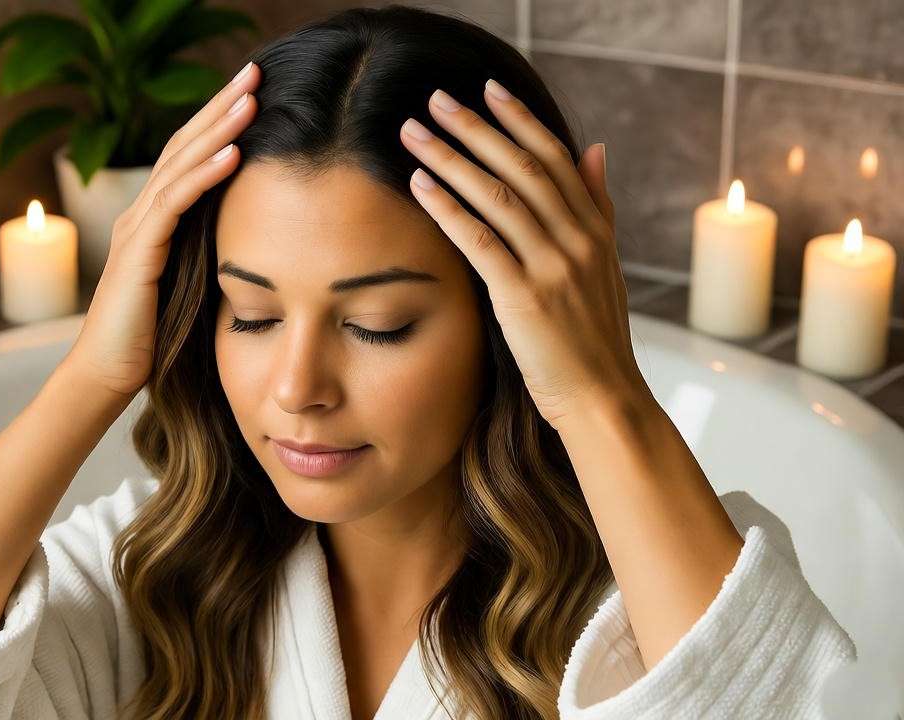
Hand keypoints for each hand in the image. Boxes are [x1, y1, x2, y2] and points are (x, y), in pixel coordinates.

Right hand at [66, 62, 258, 398]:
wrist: (107, 376)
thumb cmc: (152, 340)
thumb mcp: (192, 286)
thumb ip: (212, 255)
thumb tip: (260, 240)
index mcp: (153, 221)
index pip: (188, 157)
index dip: (219, 122)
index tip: (256, 93)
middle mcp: (140, 215)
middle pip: (182, 145)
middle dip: (220, 106)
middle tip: (256, 71)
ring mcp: (135, 231)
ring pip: (179, 165)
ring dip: (218, 129)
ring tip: (252, 98)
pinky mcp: (138, 254)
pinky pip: (174, 204)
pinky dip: (204, 175)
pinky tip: (233, 152)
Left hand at [399, 79, 651, 429]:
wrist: (603, 400)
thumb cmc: (594, 341)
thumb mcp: (606, 267)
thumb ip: (598, 207)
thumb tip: (595, 149)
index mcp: (596, 230)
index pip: (555, 158)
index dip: (520, 120)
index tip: (488, 90)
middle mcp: (578, 240)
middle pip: (522, 167)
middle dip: (475, 128)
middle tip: (435, 99)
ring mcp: (554, 267)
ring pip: (499, 196)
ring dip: (452, 158)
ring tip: (414, 133)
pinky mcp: (525, 297)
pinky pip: (481, 241)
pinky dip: (448, 207)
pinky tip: (420, 185)